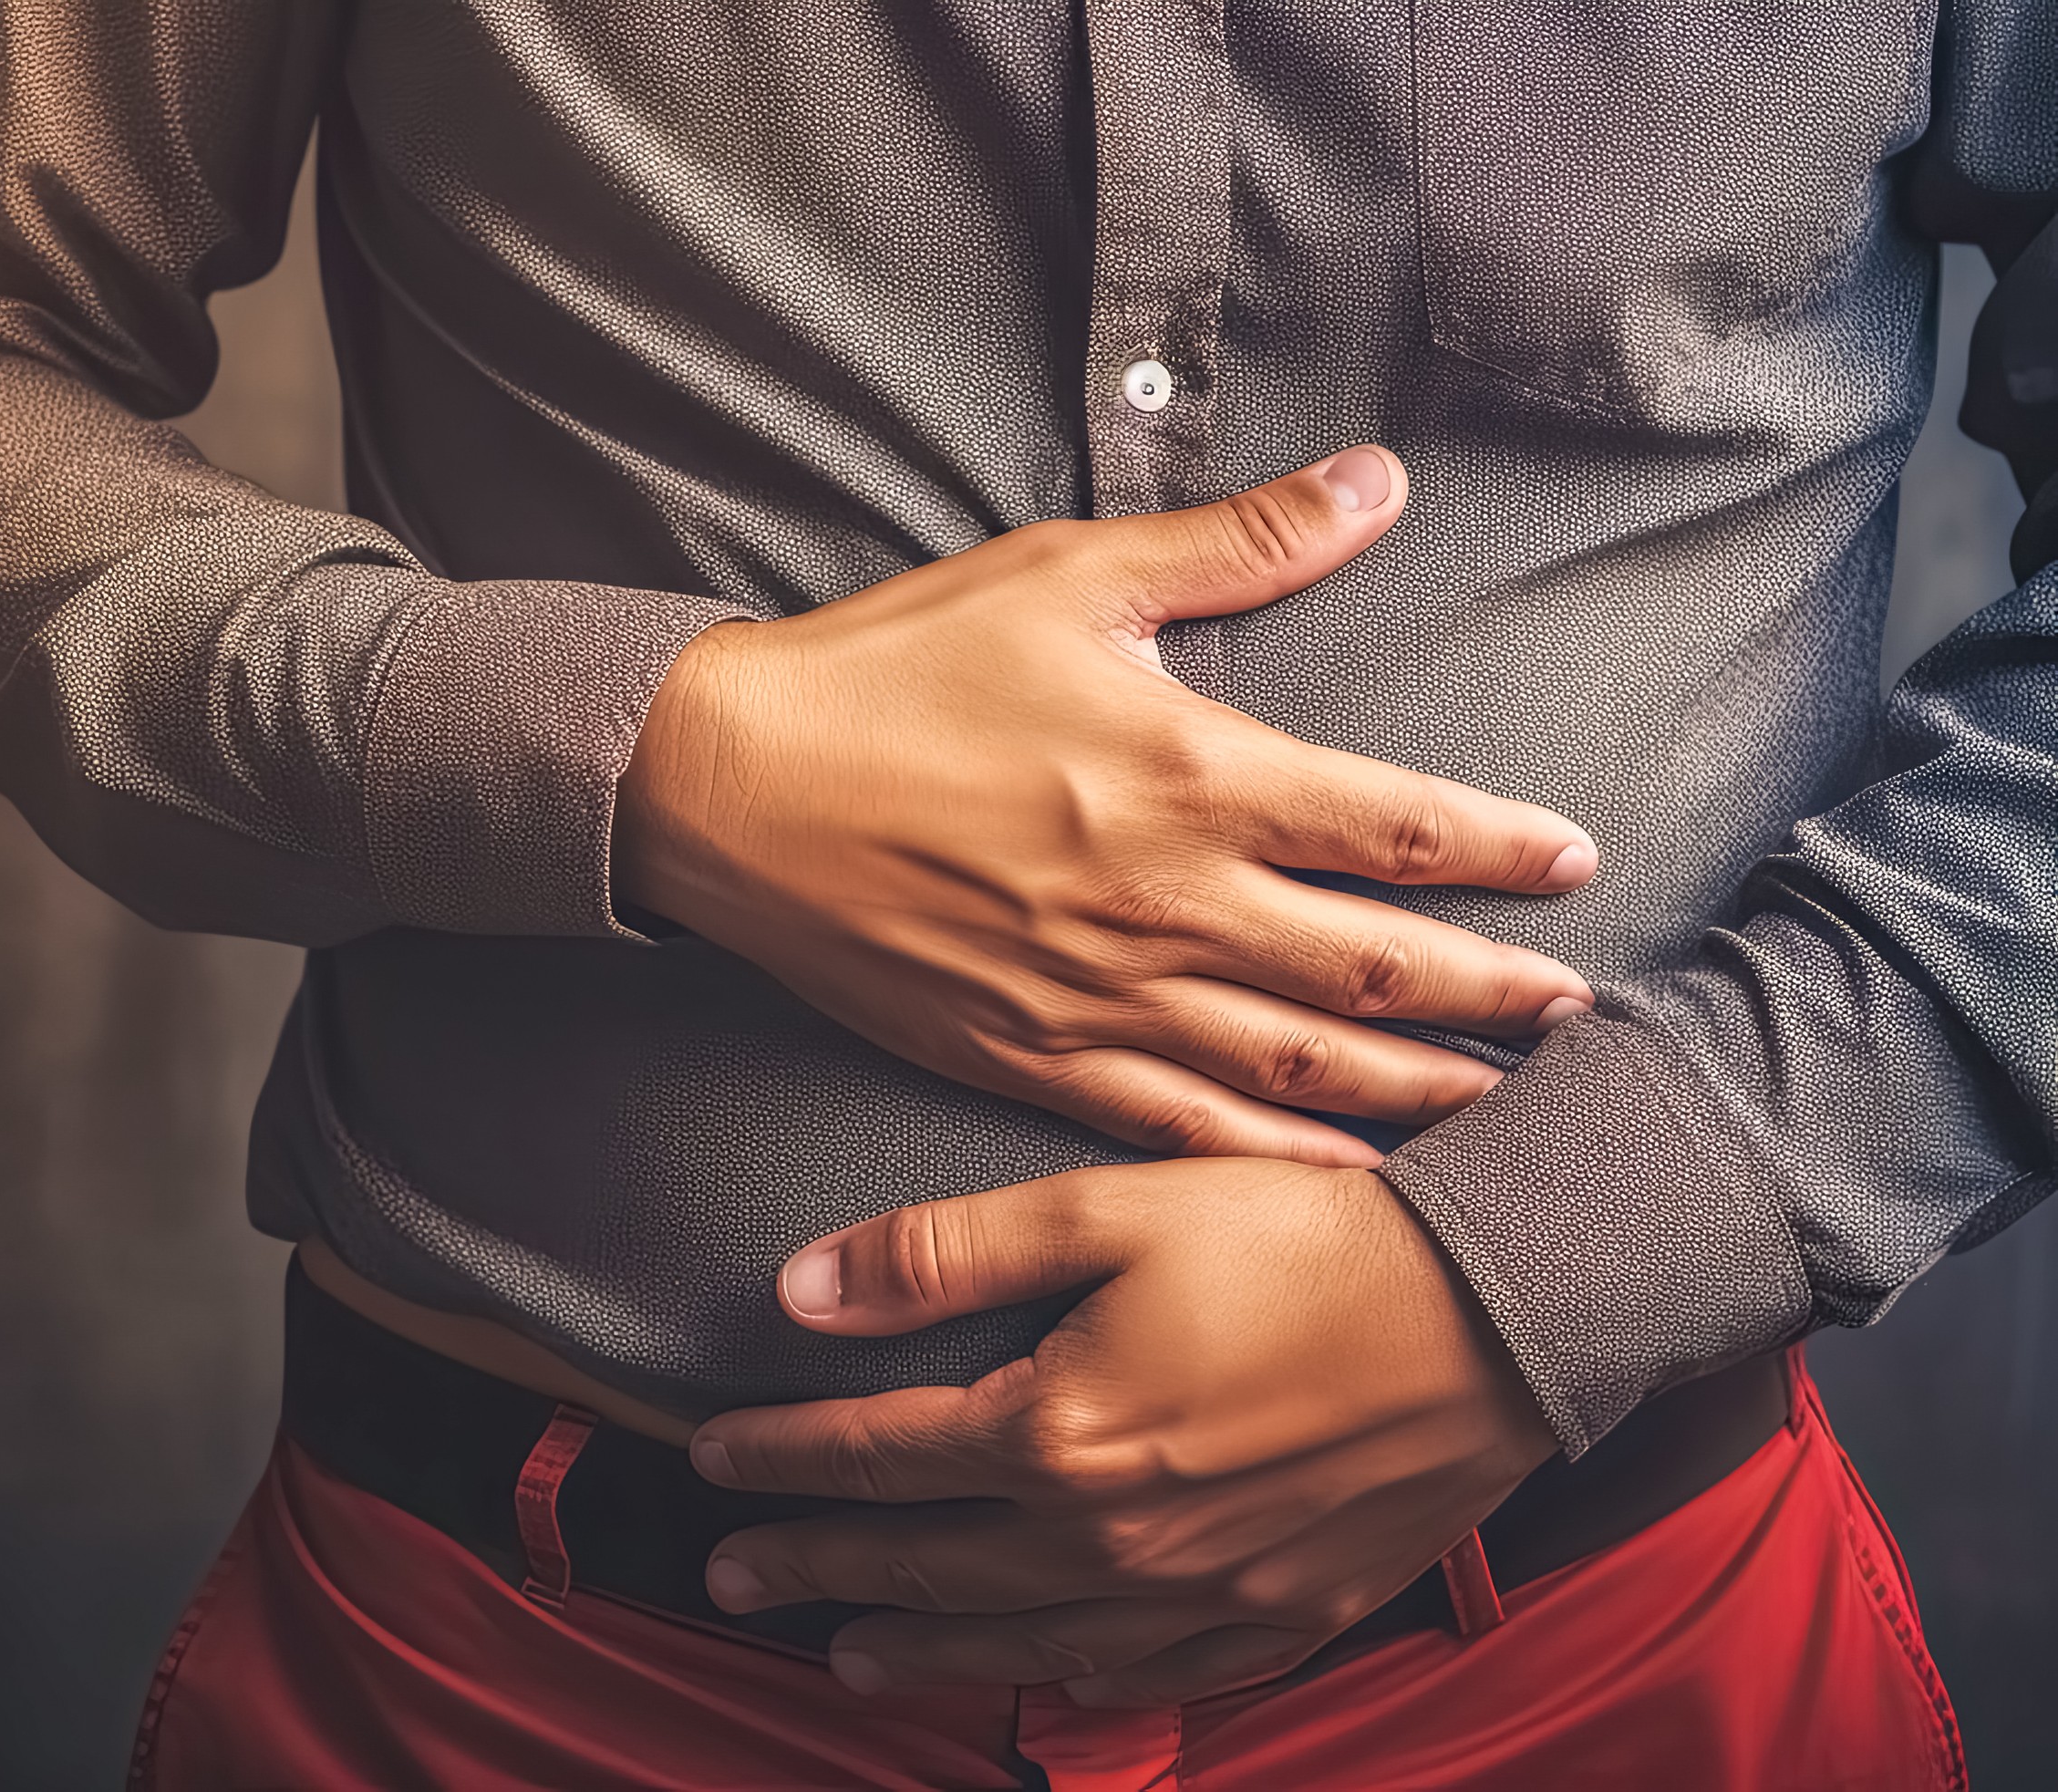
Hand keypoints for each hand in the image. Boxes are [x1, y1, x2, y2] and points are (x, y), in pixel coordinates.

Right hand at [616, 447, 1596, 1164]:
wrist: (728, 789)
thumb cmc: (891, 670)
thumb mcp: (1067, 576)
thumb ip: (1238, 544)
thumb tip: (1378, 482)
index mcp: (1189, 774)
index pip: (1398, 827)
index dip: (1503, 851)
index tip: (1574, 861)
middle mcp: (1165, 902)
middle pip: (1377, 968)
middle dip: (1495, 994)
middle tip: (1577, 1012)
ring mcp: (1100, 998)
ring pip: (1300, 1066)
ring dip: (1418, 1089)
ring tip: (1504, 1105)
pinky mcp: (1031, 1059)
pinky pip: (1184, 1128)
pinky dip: (1278, 1158)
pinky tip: (1344, 1174)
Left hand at [686, 1157, 1555, 1705]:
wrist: (1504, 1312)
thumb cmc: (1307, 1240)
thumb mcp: (1110, 1206)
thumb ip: (943, 1257)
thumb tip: (799, 1292)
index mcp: (1055, 1432)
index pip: (870, 1457)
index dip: (779, 1459)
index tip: (710, 1458)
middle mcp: (1110, 1538)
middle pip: (920, 1564)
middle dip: (813, 1567)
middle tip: (733, 1573)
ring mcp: (1195, 1597)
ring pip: (1015, 1642)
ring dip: (915, 1647)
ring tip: (844, 1651)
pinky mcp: (1276, 1616)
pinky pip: (1145, 1680)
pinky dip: (1067, 1681)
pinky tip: (1034, 1675)